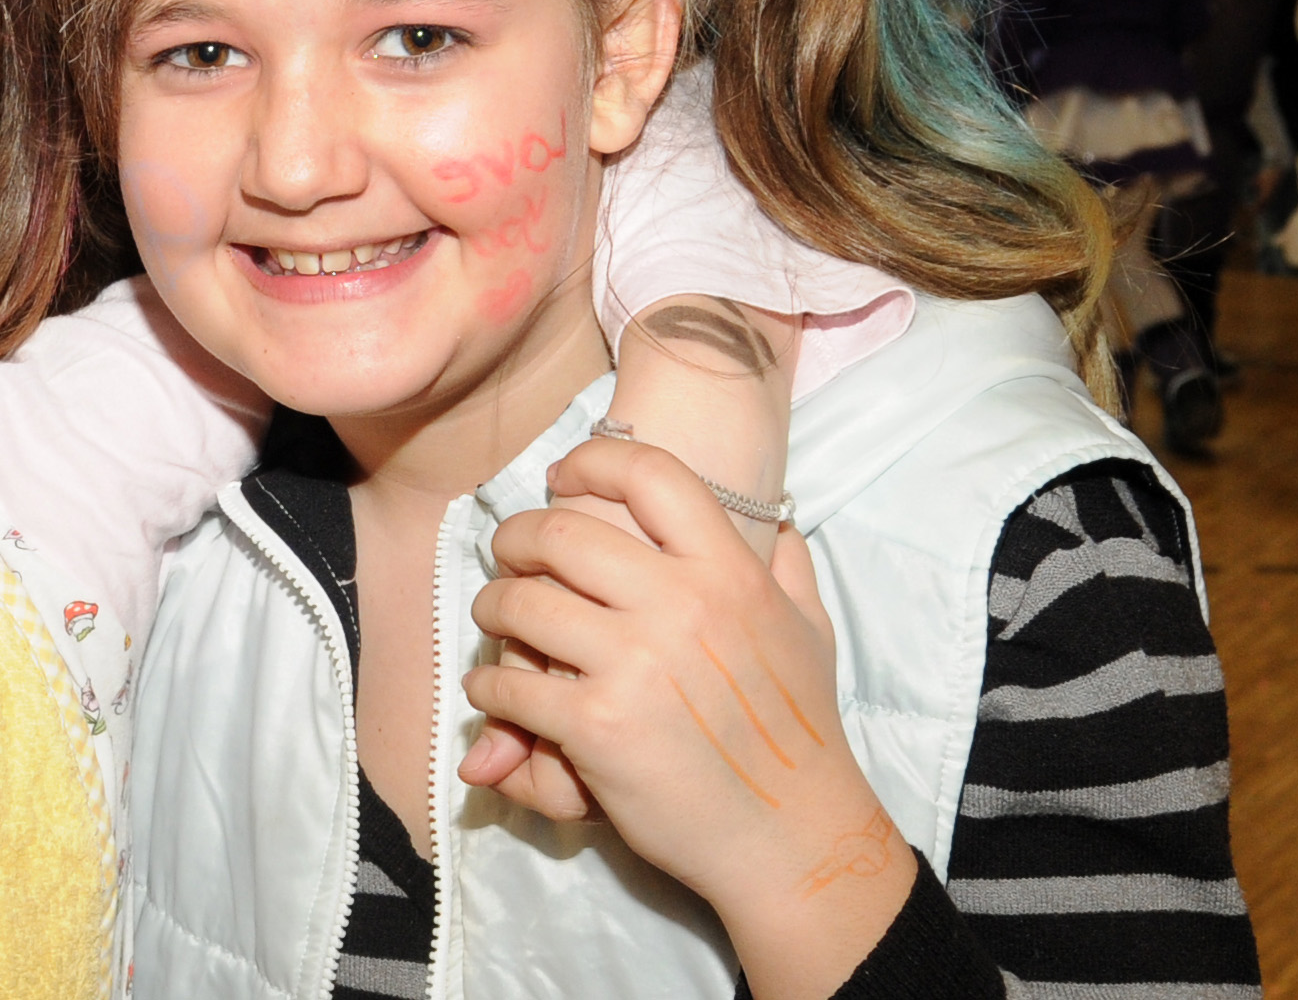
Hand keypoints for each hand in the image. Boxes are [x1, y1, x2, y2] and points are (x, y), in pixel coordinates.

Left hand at [460, 438, 912, 999]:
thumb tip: (776, 513)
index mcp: (729, 574)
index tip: (562, 477)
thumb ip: (787, 564)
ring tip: (495, 621)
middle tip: (509, 555)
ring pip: (520, 603)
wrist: (795, 836)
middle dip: (516, 538)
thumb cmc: (802, 733)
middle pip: (560, 532)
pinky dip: (487, 688)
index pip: (650, 476)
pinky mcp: (596, 725)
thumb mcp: (810, 631)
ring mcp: (634, 665)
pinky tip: (494, 693)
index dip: (591, 461)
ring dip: (492, 610)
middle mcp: (680, 606)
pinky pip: (509, 686)